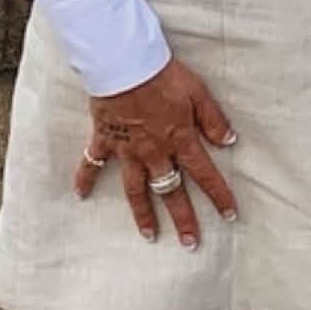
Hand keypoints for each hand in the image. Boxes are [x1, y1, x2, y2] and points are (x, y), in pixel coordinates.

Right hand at [75, 57, 238, 247]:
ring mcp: (127, 150)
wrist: (125, 66)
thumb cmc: (165, 76)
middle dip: (183, 218)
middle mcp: (154, 152)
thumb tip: (230, 141)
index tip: (230, 215)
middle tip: (190, 243)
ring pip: (135, 190)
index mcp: (180, 140)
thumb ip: (213, 120)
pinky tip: (80, 196)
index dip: (219, 195)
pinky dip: (85, 179)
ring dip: (142, 214)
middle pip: (171, 191)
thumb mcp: (199, 93)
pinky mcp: (104, 140)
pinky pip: (92, 164)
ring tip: (149, 235)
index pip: (205, 174)